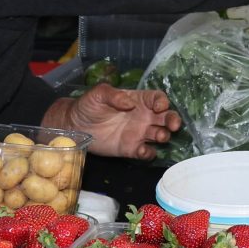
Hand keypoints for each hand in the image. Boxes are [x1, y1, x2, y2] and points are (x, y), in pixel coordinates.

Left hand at [58, 83, 180, 158]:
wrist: (74, 127)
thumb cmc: (87, 106)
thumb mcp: (98, 94)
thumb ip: (113, 95)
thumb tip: (129, 102)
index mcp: (138, 100)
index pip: (157, 99)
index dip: (162, 102)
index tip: (159, 106)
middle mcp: (143, 116)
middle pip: (165, 117)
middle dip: (173, 120)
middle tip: (174, 125)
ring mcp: (138, 134)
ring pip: (160, 134)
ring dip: (163, 135)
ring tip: (159, 136)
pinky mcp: (131, 149)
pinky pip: (146, 152)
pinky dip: (148, 152)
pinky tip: (142, 150)